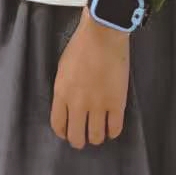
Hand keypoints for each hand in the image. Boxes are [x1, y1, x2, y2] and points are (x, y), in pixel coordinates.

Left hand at [50, 12, 131, 149]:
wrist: (103, 35)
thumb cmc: (80, 46)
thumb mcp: (63, 70)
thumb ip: (64, 90)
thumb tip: (69, 105)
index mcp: (61, 94)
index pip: (58, 125)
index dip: (64, 133)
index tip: (68, 132)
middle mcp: (78, 104)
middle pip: (76, 136)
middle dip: (79, 140)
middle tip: (84, 138)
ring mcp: (98, 105)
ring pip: (96, 136)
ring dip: (97, 138)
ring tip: (99, 133)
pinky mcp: (117, 103)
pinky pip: (115, 128)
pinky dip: (113, 132)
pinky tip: (112, 127)